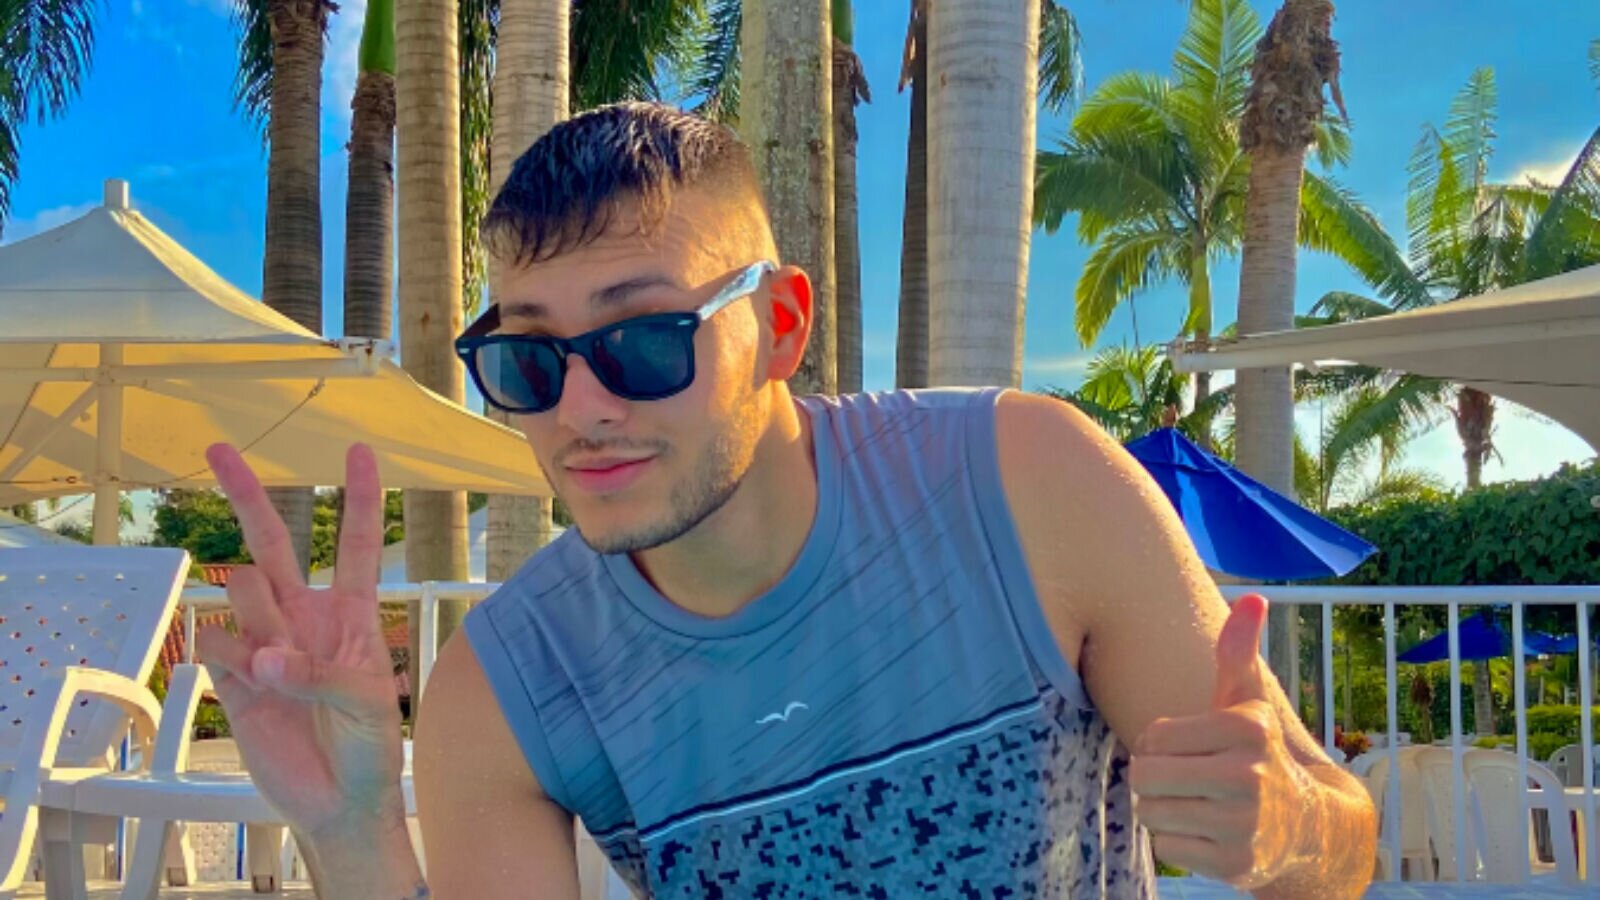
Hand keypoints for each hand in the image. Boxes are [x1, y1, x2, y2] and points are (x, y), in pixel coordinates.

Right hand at [196, 443, 405, 843]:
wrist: (339, 804)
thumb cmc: (371, 748)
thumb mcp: (368, 704)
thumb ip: (321, 674)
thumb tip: (266, 657)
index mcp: (351, 614)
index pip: (355, 545)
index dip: (359, 498)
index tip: (359, 450)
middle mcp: (304, 618)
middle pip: (272, 543)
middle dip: (247, 495)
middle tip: (218, 449)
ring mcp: (265, 643)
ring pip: (243, 594)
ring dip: (257, 621)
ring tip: (278, 670)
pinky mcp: (232, 677)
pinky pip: (215, 645)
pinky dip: (231, 661)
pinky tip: (252, 686)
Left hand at [1129, 594, 1315, 888]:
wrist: (1308, 828)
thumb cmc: (1258, 754)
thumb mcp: (1248, 700)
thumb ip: (1238, 651)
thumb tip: (1252, 596)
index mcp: (1249, 727)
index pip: (1152, 736)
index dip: (1158, 743)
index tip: (1189, 748)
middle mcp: (1250, 773)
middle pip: (1144, 775)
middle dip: (1153, 777)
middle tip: (1185, 778)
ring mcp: (1245, 822)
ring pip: (1150, 812)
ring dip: (1163, 809)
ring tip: (1197, 804)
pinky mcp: (1236, 863)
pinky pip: (1167, 847)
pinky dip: (1178, 841)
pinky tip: (1208, 832)